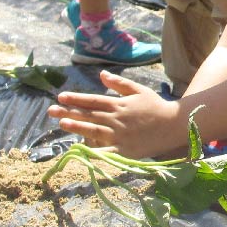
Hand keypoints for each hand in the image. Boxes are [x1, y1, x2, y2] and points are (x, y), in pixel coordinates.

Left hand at [47, 71, 182, 157]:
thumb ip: (119, 83)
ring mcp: (120, 134)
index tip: (60, 97)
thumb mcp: (139, 90)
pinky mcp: (126, 149)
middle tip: (51, 111)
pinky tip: (81, 151)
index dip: (76, 98)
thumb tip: (101, 75)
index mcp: (119, 104)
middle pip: (89, 114)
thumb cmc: (157, 107)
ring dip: (77, 126)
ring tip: (62, 123)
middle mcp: (117, 118)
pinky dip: (94, 152)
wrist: (175, 124)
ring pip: (94, 130)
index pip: (93, 100)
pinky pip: (107, 151)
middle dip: (69, 112)